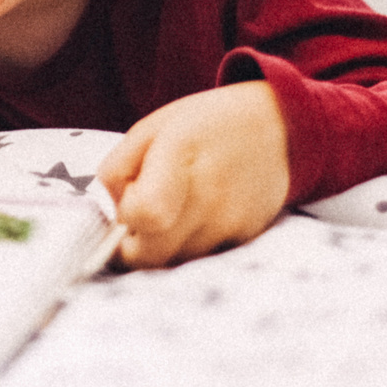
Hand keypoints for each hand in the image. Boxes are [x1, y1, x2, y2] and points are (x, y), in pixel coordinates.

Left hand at [98, 82, 290, 268]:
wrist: (277, 128)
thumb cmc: (205, 125)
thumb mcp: (150, 130)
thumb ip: (117, 171)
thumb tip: (109, 215)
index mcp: (180, 154)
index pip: (144, 214)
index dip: (124, 218)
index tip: (127, 205)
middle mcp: (209, 193)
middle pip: (153, 254)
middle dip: (134, 247)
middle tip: (138, 221)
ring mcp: (230, 220)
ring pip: (175, 261)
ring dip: (163, 247)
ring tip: (173, 210)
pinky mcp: (244, 237)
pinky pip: (201, 257)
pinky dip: (189, 246)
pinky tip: (198, 217)